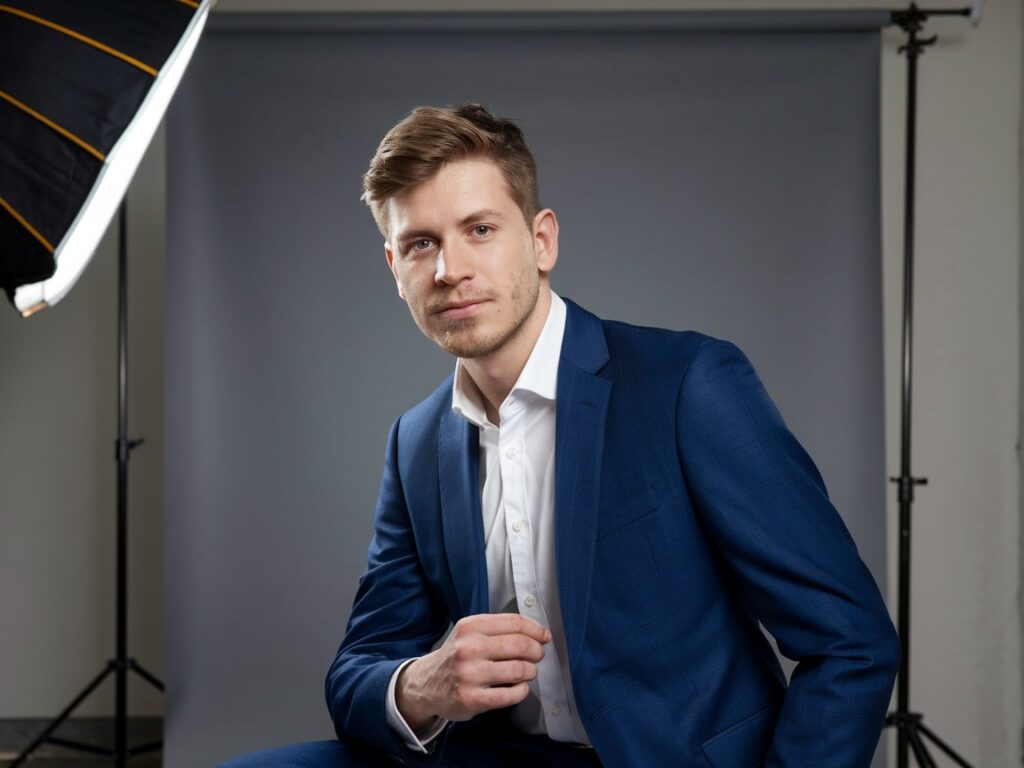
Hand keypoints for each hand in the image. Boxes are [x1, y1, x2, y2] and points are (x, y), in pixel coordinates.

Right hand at [395, 613, 551, 731]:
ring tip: (527, 672)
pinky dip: (522, 691)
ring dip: (531, 671)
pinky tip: (519, 687)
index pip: (514, 622)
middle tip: (537, 655)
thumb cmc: (455, 657)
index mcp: (470, 627)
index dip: (536, 630)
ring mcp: (469, 674)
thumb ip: (497, 630)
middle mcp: (469, 648)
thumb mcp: (468, 634)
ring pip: (518, 669)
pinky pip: (510, 695)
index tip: (544, 636)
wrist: (425, 684)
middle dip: (536, 651)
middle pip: (520, 644)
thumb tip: (536, 633)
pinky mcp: (472, 698)